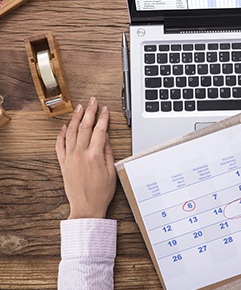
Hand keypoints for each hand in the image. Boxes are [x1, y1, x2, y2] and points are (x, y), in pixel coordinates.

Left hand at [55, 97, 115, 218]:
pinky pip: (60, 145)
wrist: (86, 207)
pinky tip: (64, 126)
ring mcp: (70, 158)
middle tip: (93, 101)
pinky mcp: (63, 163)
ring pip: (71, 132)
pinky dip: (61, 134)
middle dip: (90, 112)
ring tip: (80, 108)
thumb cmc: (101, 193)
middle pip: (85, 127)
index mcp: (95, 156)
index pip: (100, 131)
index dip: (103, 118)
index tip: (105, 110)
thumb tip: (106, 139)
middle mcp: (81, 154)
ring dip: (76, 118)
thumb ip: (109, 153)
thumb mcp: (112, 172)